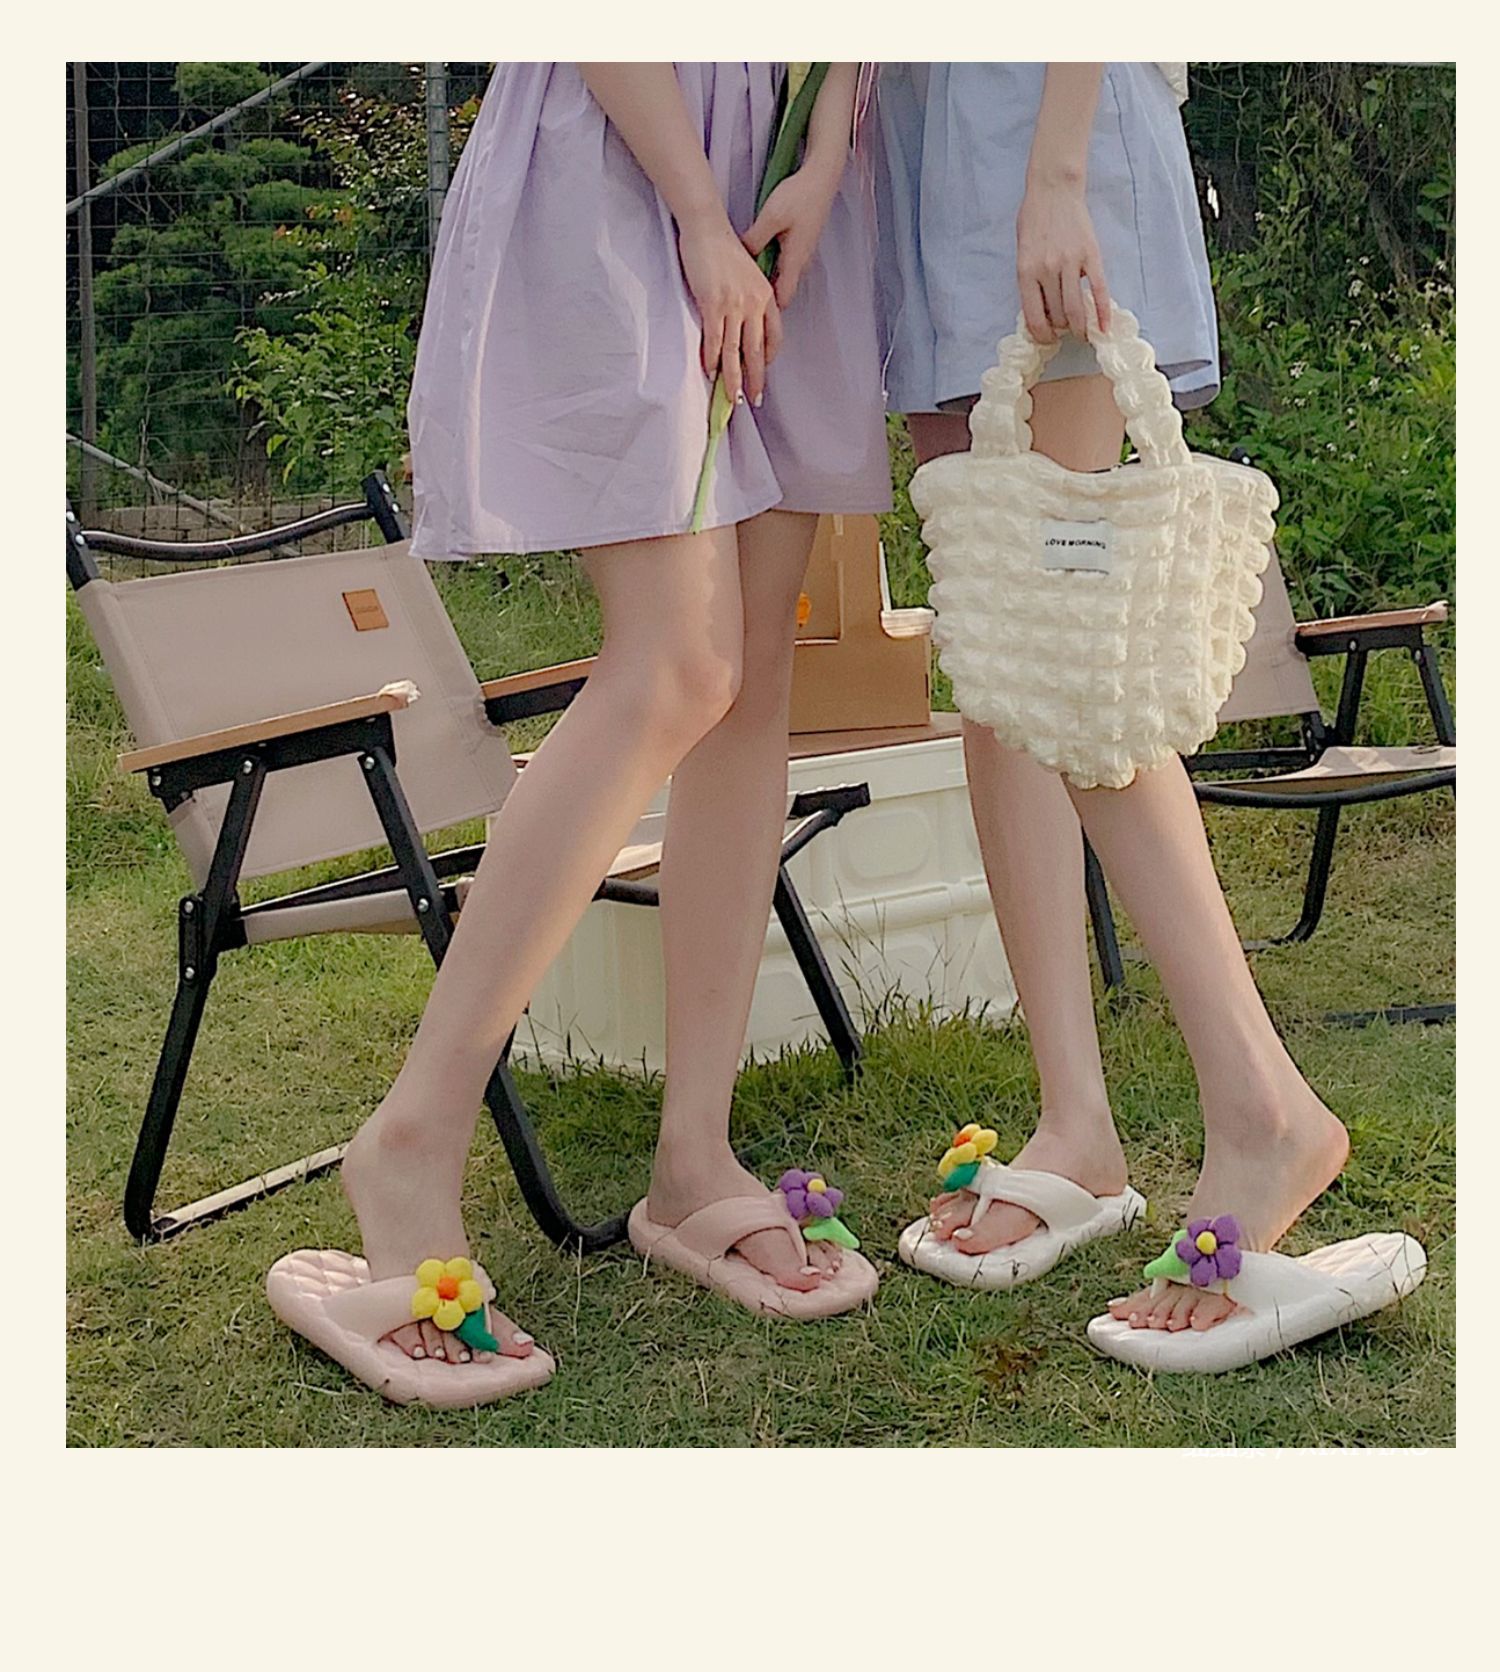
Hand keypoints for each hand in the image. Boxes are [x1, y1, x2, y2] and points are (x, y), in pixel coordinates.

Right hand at [677, 214, 782, 405]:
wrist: (707, 228)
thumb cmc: (723, 248)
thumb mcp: (748, 273)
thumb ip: (751, 297)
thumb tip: (745, 320)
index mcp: (766, 295)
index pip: (774, 336)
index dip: (768, 359)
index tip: (762, 372)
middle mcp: (754, 303)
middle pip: (756, 351)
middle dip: (755, 379)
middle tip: (753, 400)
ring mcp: (734, 305)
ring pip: (735, 352)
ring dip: (733, 379)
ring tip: (732, 398)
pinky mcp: (713, 304)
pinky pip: (715, 340)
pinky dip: (712, 360)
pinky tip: (710, 373)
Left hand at [742, 161, 841, 308]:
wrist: (821, 176)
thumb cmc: (800, 195)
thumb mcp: (770, 217)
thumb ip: (754, 240)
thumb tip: (739, 259)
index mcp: (795, 260)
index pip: (782, 300)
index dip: (767, 312)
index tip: (749, 313)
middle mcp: (801, 261)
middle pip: (781, 291)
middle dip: (764, 301)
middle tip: (742, 301)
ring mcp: (802, 252)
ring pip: (781, 277)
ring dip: (766, 282)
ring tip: (745, 282)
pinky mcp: (800, 242)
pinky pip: (783, 263)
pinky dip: (770, 266)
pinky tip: (757, 258)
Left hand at [1015, 177, 1111, 342]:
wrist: (1054, 190)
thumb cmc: (1034, 220)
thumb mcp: (1022, 253)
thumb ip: (1030, 281)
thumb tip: (1042, 311)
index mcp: (1026, 272)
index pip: (1034, 318)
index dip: (1042, 335)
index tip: (1048, 339)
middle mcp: (1048, 270)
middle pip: (1058, 316)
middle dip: (1062, 329)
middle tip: (1065, 330)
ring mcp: (1071, 263)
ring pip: (1076, 309)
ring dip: (1079, 327)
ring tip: (1082, 332)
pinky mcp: (1091, 256)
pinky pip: (1099, 291)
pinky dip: (1102, 313)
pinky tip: (1105, 328)